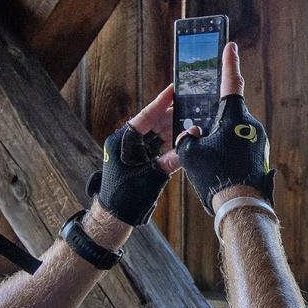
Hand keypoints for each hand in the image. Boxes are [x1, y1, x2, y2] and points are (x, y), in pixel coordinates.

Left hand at [85, 86, 178, 225]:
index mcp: (122, 141)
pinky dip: (169, 145)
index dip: (161, 103)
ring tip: (192, 126)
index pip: (145, 116)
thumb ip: (172, 159)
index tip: (174, 89)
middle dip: (173, 118)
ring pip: (156, 136)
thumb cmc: (126, 198)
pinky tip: (183, 142)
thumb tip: (190, 140)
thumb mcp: (152, 176)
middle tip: (193, 110)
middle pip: (153, 124)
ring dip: (173, 132)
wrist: (115, 218)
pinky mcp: (137, 161)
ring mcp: (131, 152)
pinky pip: (155, 147)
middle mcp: (125, 143)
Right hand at [175, 43, 274, 213]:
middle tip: (200, 133)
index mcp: (233, 116)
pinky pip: (241, 143)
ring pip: (234, 130)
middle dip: (213, 118)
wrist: (242, 205)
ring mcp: (258, 138)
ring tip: (209, 159)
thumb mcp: (190, 154)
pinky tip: (219, 166)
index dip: (228, 62)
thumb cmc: (216, 176)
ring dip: (220, 137)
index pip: (230, 82)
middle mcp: (249, 123)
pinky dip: (229, 149)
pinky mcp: (261, 152)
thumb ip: (188, 136)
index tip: (229, 45)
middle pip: (228, 112)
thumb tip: (194, 132)